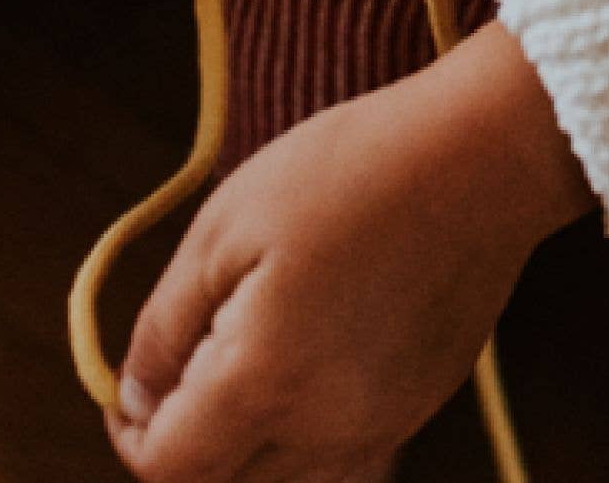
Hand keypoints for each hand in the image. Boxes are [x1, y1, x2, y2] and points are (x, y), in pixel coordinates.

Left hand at [106, 24, 593, 481]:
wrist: (482, 156)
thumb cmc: (352, 170)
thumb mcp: (228, 223)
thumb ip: (167, 323)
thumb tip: (133, 392)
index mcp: (264, 381)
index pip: (168, 468)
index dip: (131, 434)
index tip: (126, 386)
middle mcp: (324, 429)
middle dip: (185, 444)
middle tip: (182, 365)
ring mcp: (380, 426)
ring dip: (244, 450)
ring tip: (244, 364)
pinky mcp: (417, 408)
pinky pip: (342, 461)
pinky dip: (304, 441)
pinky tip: (309, 367)